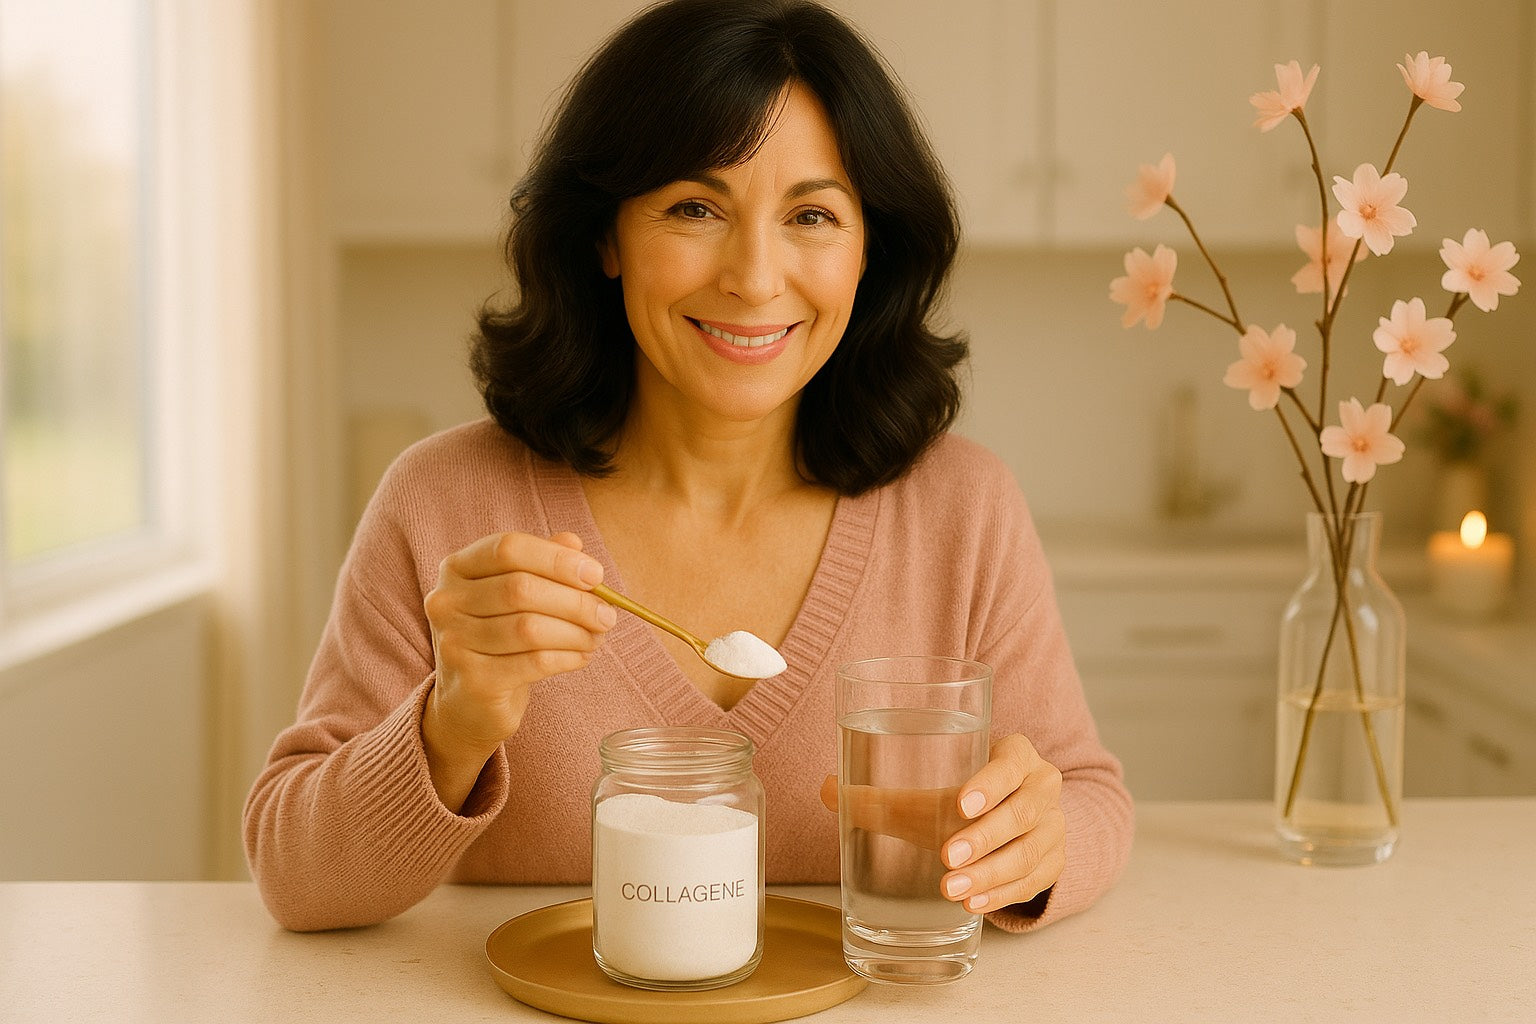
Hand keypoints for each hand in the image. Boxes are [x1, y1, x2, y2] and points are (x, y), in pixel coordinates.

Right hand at [421, 531, 614, 809]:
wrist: (469, 702)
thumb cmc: (500, 638)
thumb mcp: (516, 594)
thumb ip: (542, 565)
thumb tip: (575, 544)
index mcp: (456, 568)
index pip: (508, 548)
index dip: (556, 558)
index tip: (595, 574)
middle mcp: (445, 602)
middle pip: (520, 589)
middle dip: (575, 601)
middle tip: (607, 615)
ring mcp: (454, 642)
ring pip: (529, 628)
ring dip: (576, 632)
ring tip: (596, 637)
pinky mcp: (472, 681)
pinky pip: (534, 662)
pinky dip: (567, 657)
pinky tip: (581, 657)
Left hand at [819, 733, 1064, 913]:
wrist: (1014, 817)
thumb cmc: (964, 797)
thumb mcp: (931, 792)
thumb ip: (881, 795)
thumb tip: (825, 789)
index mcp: (1016, 756)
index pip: (1011, 763)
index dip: (989, 783)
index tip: (958, 804)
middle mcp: (1043, 788)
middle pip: (1023, 812)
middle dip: (983, 838)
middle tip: (946, 857)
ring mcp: (1055, 828)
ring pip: (1029, 852)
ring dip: (990, 873)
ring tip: (951, 889)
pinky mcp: (1054, 864)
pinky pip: (1033, 882)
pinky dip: (1002, 895)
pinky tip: (973, 903)